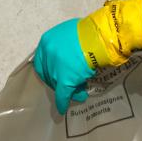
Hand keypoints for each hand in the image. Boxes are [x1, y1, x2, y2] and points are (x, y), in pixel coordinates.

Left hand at [33, 0, 141, 114]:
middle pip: (49, 73)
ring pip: (57, 84)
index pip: (41, 61)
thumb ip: (64, 44)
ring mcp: (55, 67)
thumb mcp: (70, 33)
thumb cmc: (88, 33)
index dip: (49, 70)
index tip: (56, 75)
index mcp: (47, 41)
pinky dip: (62, 102)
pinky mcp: (64, 79)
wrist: (100, 38)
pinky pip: (62, 94)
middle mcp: (48, 53)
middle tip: (70, 85)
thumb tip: (67, 56)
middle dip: (59, 81)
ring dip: (66, 90)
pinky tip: (63, 108)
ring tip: (78, 93)